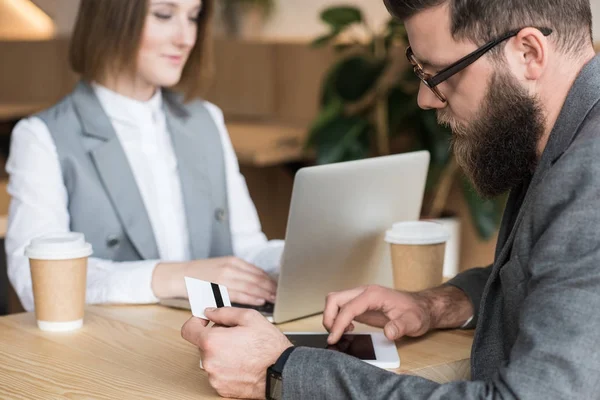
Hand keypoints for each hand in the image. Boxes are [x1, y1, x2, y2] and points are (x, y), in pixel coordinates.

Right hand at [153, 257, 276, 305]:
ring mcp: (225, 276)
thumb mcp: (221, 268)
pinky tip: (260, 301)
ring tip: (274, 299)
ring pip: (251, 285)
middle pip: (257, 278)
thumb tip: (254, 284)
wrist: (179, 276)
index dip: (269, 280)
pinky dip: (252, 297)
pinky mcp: (218, 287)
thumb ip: (237, 274)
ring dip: (265, 293)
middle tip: (280, 295)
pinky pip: (239, 293)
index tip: (278, 287)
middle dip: (270, 287)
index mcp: (233, 261)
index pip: (257, 271)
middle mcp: (231, 267)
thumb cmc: (200, 275)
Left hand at [181, 308, 292, 398]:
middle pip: (203, 344)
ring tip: (242, 350)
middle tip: (235, 334)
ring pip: (211, 359)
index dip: (196, 322)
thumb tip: (210, 312)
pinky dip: (227, 367)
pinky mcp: (222, 388)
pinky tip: (243, 363)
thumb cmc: (269, 347)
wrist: (283, 372)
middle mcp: (209, 362)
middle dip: (216, 337)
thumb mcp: (249, 317)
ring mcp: (215, 377)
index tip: (204, 320)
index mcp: (212, 342)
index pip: (188, 330)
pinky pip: (218, 373)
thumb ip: (224, 312)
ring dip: (222, 353)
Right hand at [323, 285, 434, 343]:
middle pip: (335, 298)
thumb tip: (389, 332)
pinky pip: (342, 306)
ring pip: (335, 300)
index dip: (338, 323)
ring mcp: (361, 297)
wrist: (421, 307)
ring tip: (340, 333)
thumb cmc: (416, 312)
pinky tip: (349, 328)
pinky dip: (338, 317)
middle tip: (333, 335)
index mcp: (373, 294)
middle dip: (329, 317)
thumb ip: (400, 326)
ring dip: (332, 316)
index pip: (348, 307)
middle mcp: (364, 292)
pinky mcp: (361, 303)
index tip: (334, 338)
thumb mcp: (412, 321)